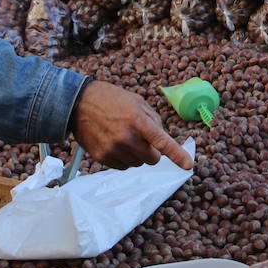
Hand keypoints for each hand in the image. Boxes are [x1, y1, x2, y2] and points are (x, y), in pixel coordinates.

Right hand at [71, 80, 193, 170]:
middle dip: (151, 151)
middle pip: (152, 159)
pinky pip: (123, 167)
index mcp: (137, 120)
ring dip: (136, 155)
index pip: (162, 142)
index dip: (177, 155)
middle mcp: (126, 137)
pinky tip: (114, 143)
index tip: (188, 166)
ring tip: (124, 137)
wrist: (78, 103)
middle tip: (141, 138)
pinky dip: (123, 158)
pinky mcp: (102, 157)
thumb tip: (163, 142)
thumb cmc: (111, 100)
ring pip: (137, 164)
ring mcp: (113, 149)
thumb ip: (154, 121)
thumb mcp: (137, 102)